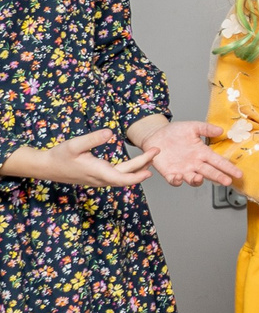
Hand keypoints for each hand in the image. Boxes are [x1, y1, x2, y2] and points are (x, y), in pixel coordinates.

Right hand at [3, 130, 152, 188]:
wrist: (46, 167)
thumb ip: (93, 139)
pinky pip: (117, 177)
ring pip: (122, 177)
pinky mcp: (97, 178)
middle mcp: (100, 179)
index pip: (122, 178)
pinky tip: (136, 164)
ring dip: (137, 169)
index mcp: (97, 172)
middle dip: (143, 165)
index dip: (137, 176)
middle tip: (156, 151)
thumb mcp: (74, 144)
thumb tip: (110, 132)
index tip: (150, 170)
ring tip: (150, 157)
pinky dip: (129, 171)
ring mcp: (99, 180)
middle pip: (126, 176)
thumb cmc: (59, 155)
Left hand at [134, 120, 240, 186]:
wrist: (156, 135)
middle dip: (219, 177)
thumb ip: (206, 128)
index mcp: (202, 152)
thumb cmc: (175, 131)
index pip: (219, 161)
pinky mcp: (170, 173)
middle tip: (227, 181)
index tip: (239, 173)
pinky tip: (178, 177)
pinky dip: (177, 181)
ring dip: (197, 181)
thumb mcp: (192, 127)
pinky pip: (175, 181)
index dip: (229, 168)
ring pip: (193, 179)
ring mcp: (183, 169)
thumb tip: (221, 130)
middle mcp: (195, 163)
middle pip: (210, 172)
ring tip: (199, 178)